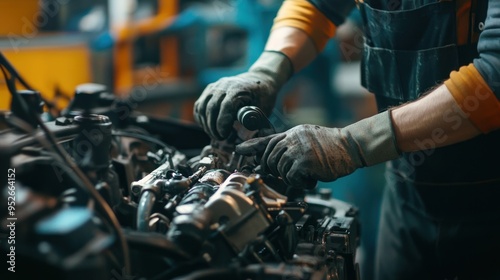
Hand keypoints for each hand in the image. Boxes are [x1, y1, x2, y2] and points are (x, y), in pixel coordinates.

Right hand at [194, 51, 291, 139]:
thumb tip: (247, 140)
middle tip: (220, 138)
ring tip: (215, 135)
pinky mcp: (208, 90)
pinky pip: (199, 106)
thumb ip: (253, 122)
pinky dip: (201, 119)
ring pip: (202, 107)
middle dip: (213, 127)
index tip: (224, 135)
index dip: (222, 123)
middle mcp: (224, 85)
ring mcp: (214, 87)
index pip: (226, 106)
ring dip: (206, 124)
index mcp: (238, 89)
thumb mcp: (262, 109)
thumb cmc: (262, 97)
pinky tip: (209, 127)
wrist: (258, 80)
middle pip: (211, 108)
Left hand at [235, 111, 400, 188]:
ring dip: (291, 177)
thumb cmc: (331, 147)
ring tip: (306, 174)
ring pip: (279, 169)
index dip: (251, 146)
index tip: (239, 150)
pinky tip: (310, 179)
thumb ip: (290, 145)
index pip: (267, 139)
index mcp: (292, 133)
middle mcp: (292, 139)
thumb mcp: (307, 139)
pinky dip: (299, 182)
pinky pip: (291, 177)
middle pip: (269, 158)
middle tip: (290, 173)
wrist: (350, 146)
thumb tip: (272, 158)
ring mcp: (297, 149)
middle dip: (275, 169)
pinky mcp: (304, 161)